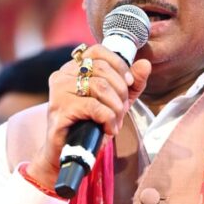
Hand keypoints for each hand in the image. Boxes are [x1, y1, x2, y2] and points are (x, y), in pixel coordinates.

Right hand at [27, 44, 151, 188]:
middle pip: (102, 70)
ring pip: (100, 87)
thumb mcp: (117, 101)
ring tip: (115, 121)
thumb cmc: (91, 124)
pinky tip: (109, 129)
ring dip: (116, 107)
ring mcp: (58, 92)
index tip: (128, 83)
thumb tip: (145, 64)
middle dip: (121, 92)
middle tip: (121, 110)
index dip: (119, 65)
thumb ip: (132, 83)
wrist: (69, 153)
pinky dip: (108, 119)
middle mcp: (62, 75)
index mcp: (73, 68)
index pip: (98, 51)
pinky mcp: (60, 110)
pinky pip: (95, 107)